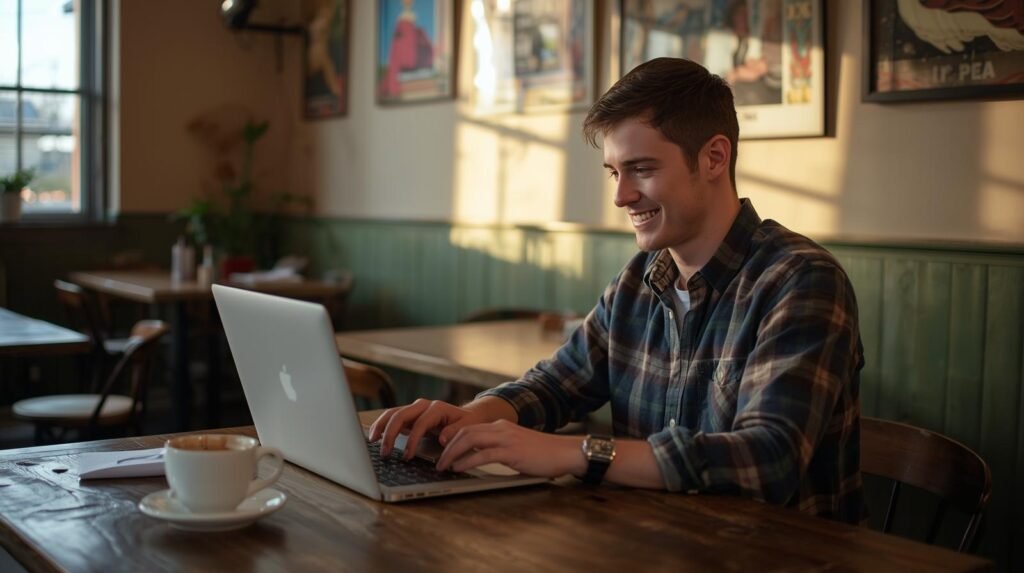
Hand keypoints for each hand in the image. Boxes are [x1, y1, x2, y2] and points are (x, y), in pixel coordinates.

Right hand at [368, 399, 490, 459]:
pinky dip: (382, 425)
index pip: (420, 423)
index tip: (407, 456)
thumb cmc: (467, 424)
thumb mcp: (467, 428)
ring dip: (381, 427)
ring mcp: (414, 409)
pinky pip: (392, 417)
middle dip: (390, 433)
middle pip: (401, 415)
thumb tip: (442, 438)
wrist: (467, 416)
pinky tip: (375, 437)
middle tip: (384, 452)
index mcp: (437, 408)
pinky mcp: (409, 415)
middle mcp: (423, 405)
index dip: (412, 440)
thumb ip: (455, 432)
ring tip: (372, 441)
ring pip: (392, 413)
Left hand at [436, 419, 585, 477]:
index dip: (452, 439)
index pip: (469, 428)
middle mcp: (501, 428)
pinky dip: (467, 461)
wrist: (566, 452)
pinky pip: (483, 454)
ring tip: (443, 466)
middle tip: (437, 461)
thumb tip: (479, 459)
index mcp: (501, 426)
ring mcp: (506, 438)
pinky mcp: (512, 451)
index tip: (442, 451)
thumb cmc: (544, 454)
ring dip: (452, 454)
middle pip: (465, 431)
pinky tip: (459, 468)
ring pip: (470, 440)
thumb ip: (499, 449)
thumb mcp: (517, 446)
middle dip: (447, 446)